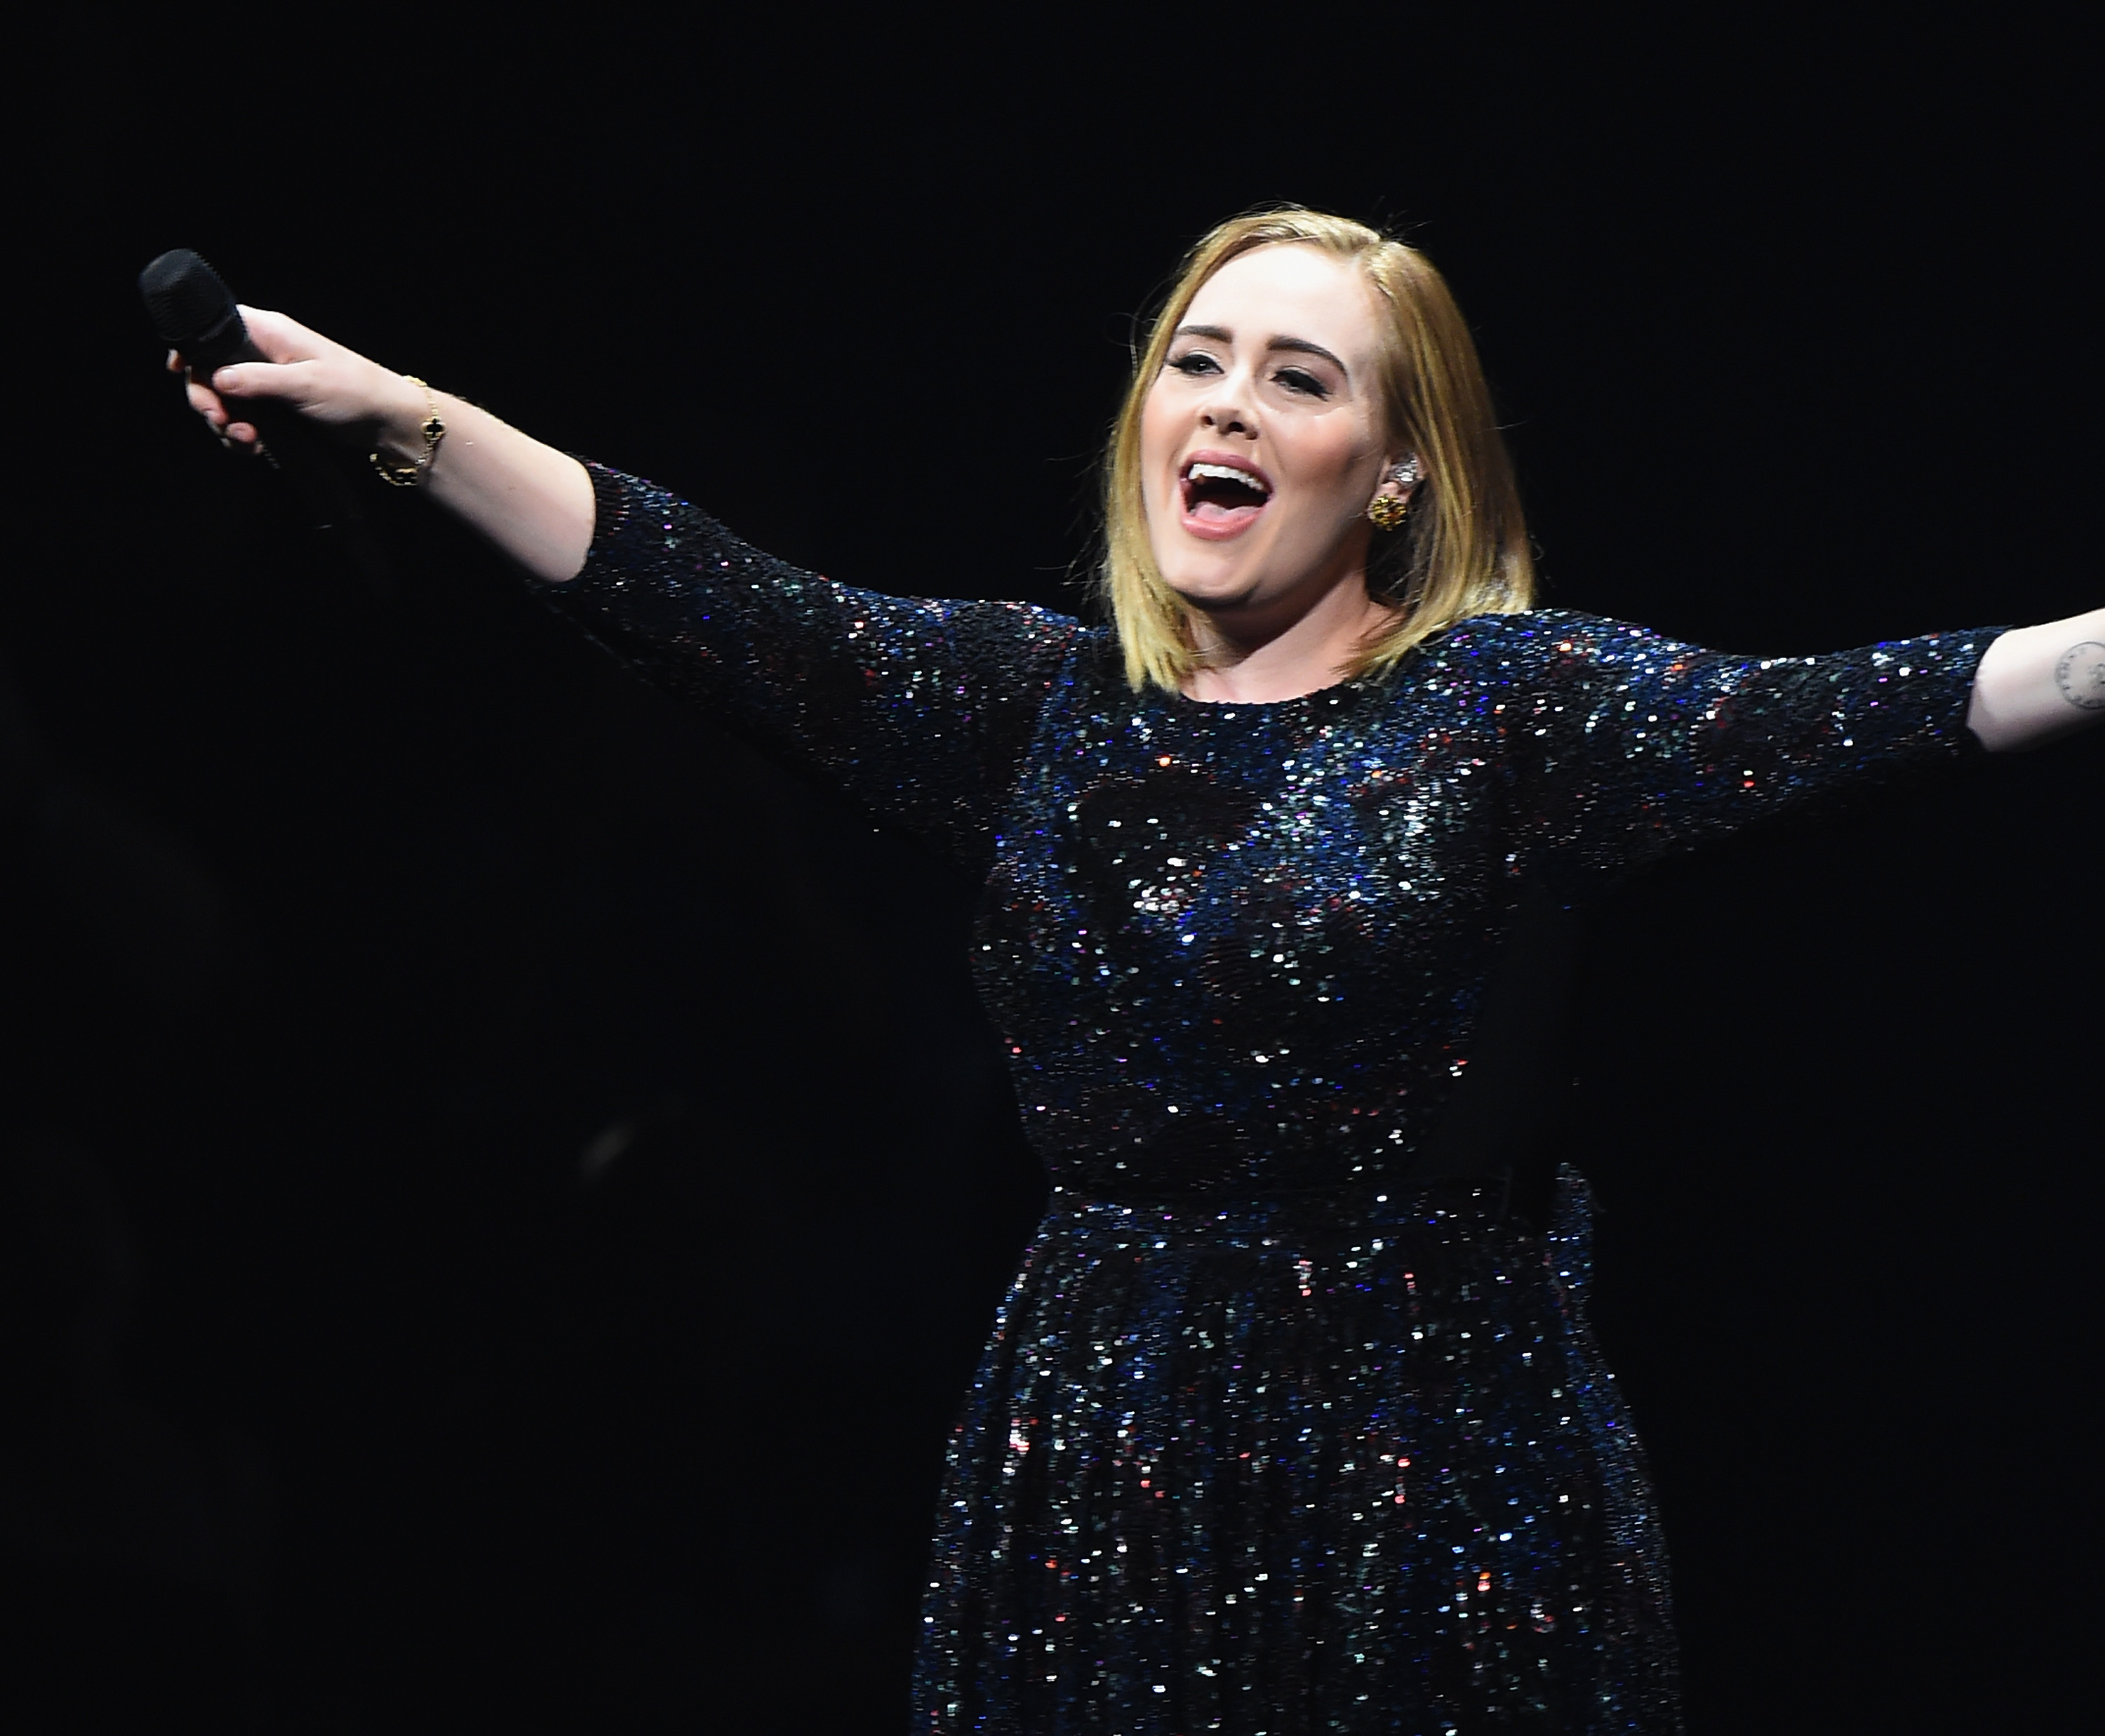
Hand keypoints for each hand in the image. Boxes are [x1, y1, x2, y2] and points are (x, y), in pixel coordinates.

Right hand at [167, 308, 427, 460]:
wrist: (387, 422)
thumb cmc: (354, 391)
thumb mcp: (304, 383)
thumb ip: (257, 380)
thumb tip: (215, 378)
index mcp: (267, 333)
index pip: (212, 329)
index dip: (190, 349)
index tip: (177, 371)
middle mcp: (261, 354)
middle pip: (210, 372)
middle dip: (208, 401)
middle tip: (221, 422)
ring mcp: (267, 384)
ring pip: (225, 403)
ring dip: (228, 426)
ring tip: (249, 443)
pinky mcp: (276, 411)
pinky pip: (244, 422)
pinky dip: (244, 437)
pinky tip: (258, 450)